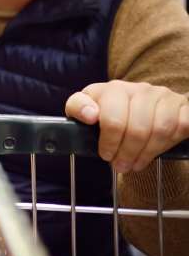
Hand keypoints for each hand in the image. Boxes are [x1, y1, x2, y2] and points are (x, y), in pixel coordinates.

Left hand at [65, 81, 188, 172]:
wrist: (133, 102)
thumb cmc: (106, 108)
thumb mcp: (84, 106)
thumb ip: (78, 107)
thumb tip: (89, 114)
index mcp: (114, 89)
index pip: (113, 119)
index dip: (109, 142)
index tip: (105, 155)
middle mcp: (141, 89)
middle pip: (138, 129)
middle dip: (127, 153)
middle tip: (121, 166)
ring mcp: (163, 96)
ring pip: (161, 130)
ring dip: (148, 153)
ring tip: (135, 164)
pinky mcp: (182, 105)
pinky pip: (183, 126)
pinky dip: (171, 143)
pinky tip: (157, 151)